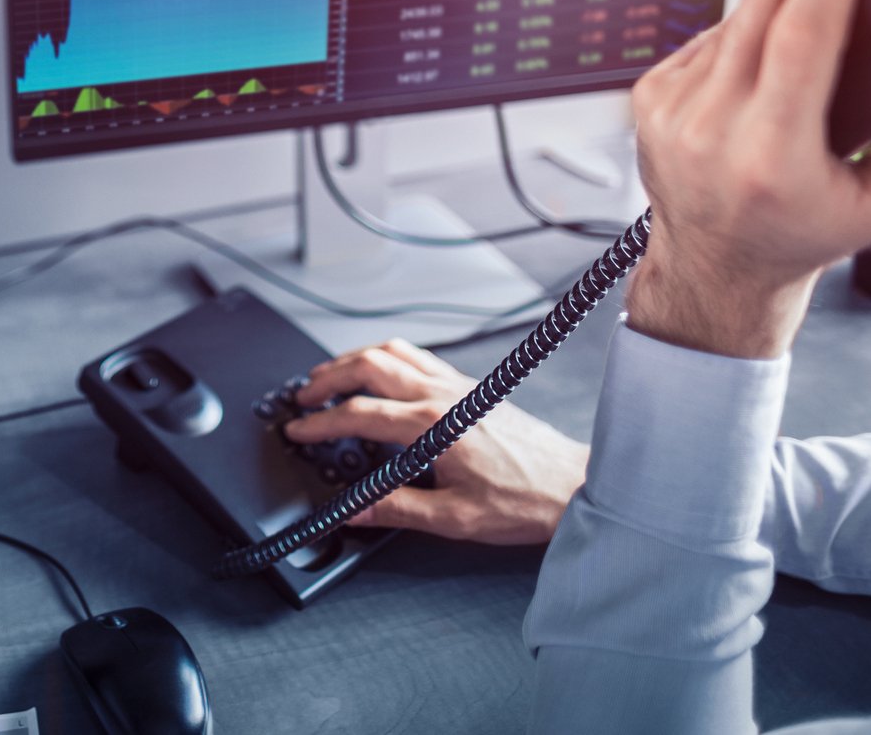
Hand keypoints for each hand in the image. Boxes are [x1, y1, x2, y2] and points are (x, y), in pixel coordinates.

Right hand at [287, 339, 587, 544]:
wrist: (572, 485)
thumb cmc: (524, 501)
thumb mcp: (452, 519)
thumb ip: (395, 509)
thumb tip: (353, 510)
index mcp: (432, 425)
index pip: (358, 414)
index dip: (320, 424)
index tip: (298, 432)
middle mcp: (443, 395)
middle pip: (369, 365)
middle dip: (328, 377)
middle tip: (303, 396)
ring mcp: (457, 386)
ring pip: (394, 351)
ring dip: (355, 358)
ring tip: (332, 376)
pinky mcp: (471, 387)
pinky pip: (418, 357)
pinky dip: (388, 357)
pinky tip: (383, 372)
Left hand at [627, 0, 870, 358]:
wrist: (717, 269)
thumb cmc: (806, 235)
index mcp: (771, 156)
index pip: (800, 35)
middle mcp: (710, 129)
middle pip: (767, 7)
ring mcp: (670, 112)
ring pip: (736, 17)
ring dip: (778, 17)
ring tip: (803, 60)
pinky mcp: (647, 99)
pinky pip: (708, 38)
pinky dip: (741, 44)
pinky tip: (758, 83)